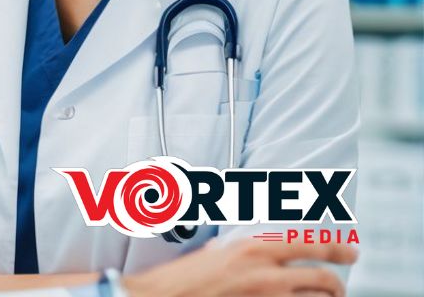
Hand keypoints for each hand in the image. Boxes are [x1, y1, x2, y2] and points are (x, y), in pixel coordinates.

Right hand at [124, 238, 357, 296]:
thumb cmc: (181, 278)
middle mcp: (266, 273)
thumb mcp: (209, 254)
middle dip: (337, 286)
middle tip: (338, 289)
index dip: (338, 249)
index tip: (352, 253)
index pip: (310, 244)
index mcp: (253, 248)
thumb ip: (228, 251)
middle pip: (323, 279)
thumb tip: (231, 249)